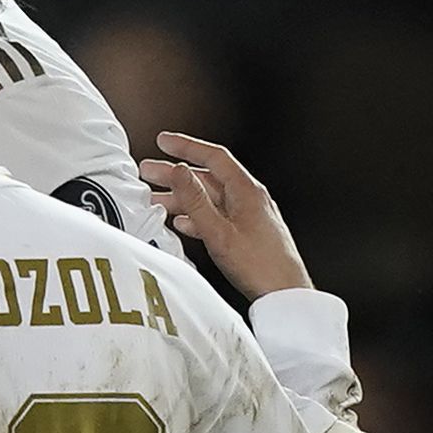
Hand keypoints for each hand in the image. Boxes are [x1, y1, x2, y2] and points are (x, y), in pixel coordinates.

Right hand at [139, 132, 305, 300]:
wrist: (283, 291)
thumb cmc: (259, 264)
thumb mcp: (219, 231)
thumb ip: (196, 201)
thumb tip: (179, 171)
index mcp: (246, 191)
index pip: (214, 158)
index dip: (187, 146)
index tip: (164, 141)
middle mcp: (248, 198)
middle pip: (208, 178)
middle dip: (176, 173)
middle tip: (149, 171)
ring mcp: (247, 215)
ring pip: (209, 198)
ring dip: (181, 197)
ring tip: (155, 198)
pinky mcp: (245, 232)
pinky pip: (214, 216)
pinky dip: (194, 215)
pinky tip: (182, 222)